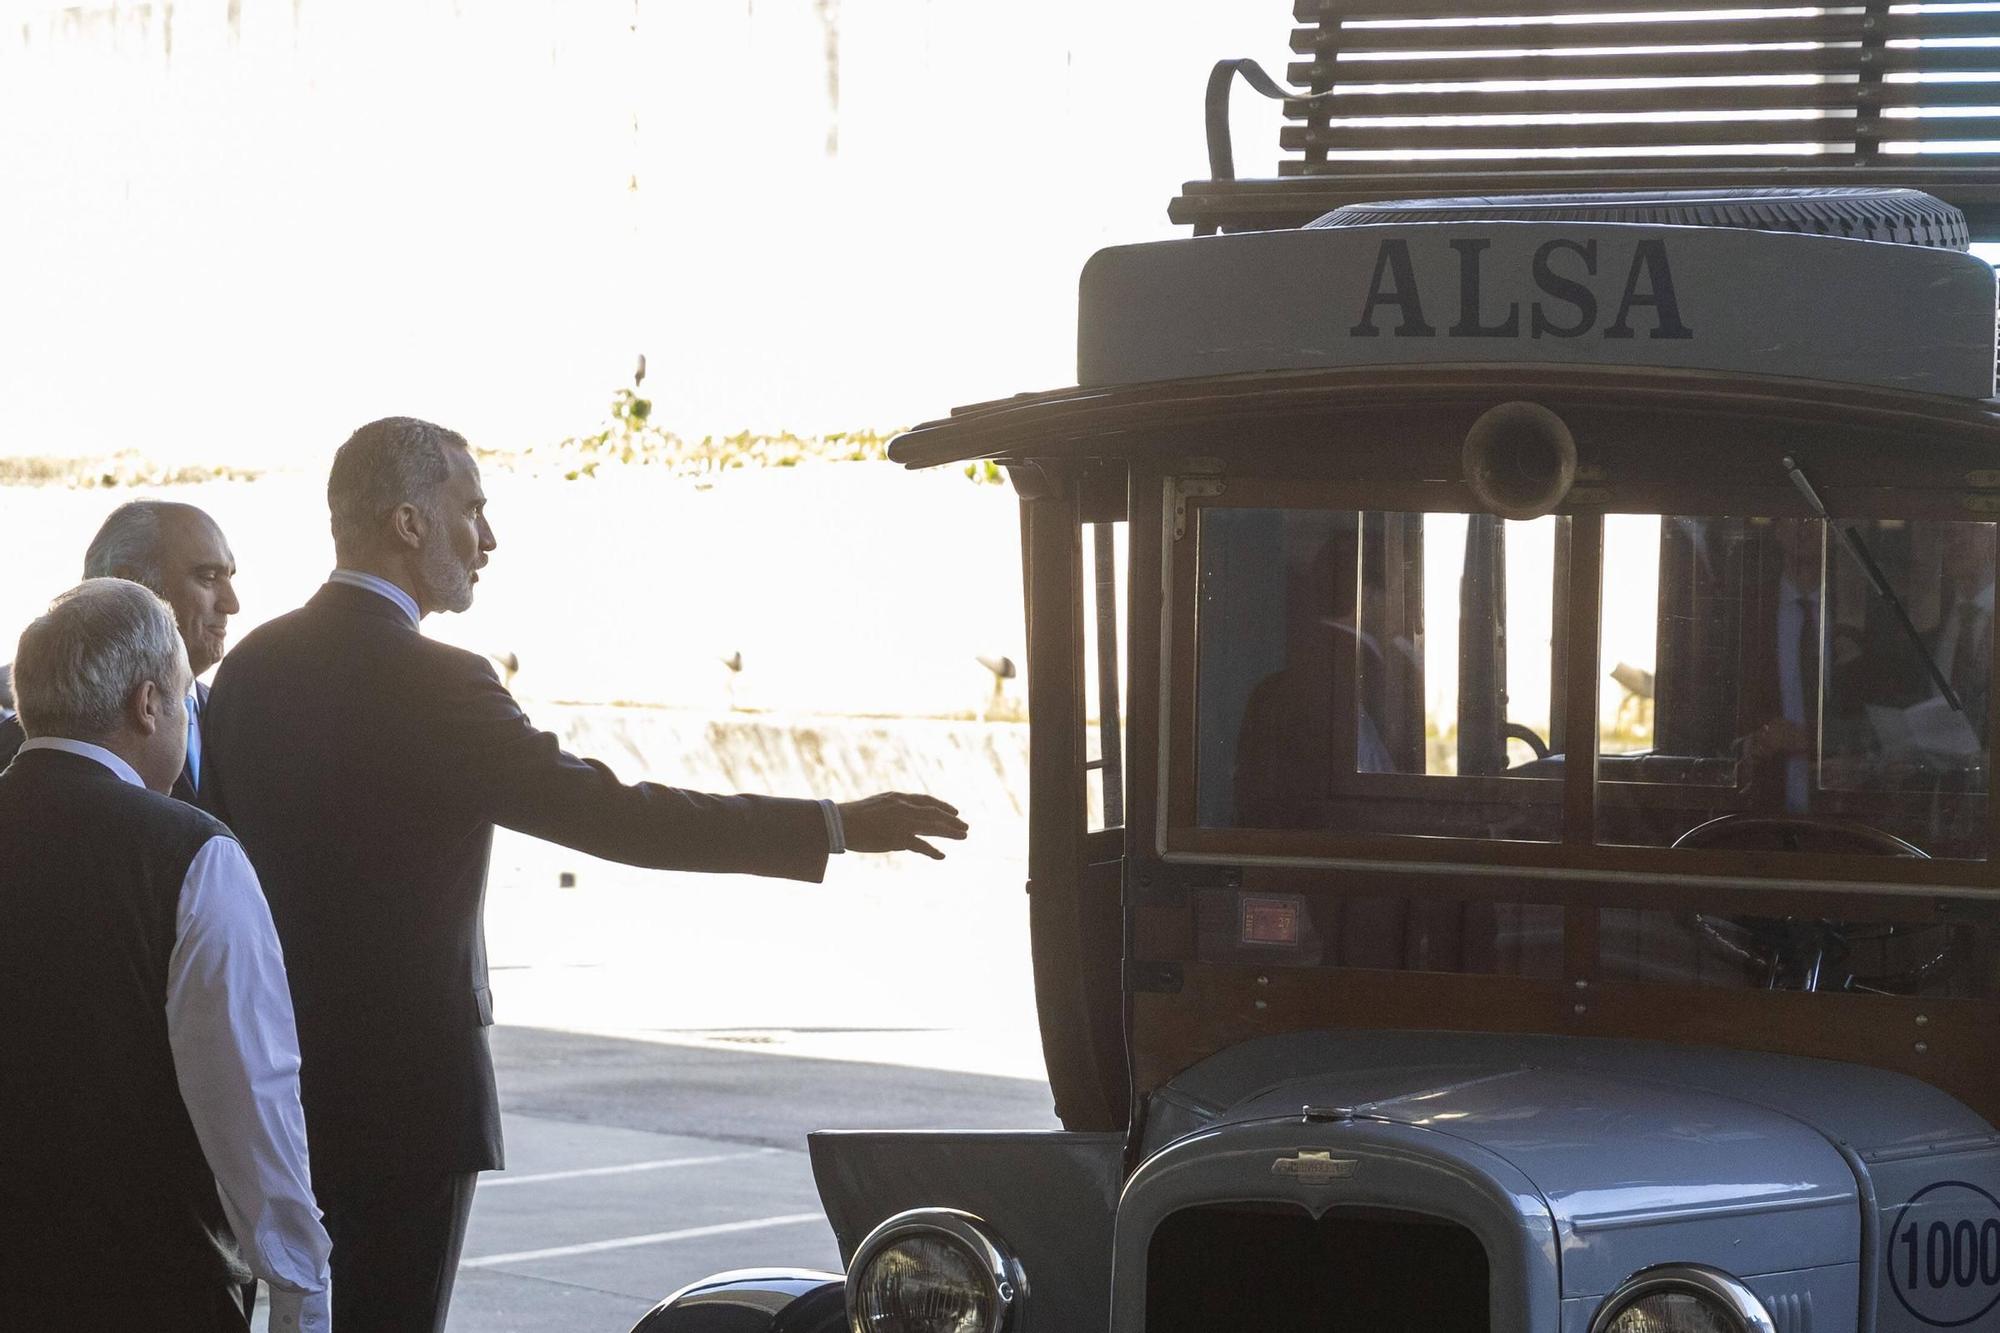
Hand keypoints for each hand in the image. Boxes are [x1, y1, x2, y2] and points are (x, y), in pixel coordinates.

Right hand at [837, 792, 968, 859]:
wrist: (840, 822)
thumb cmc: (852, 817)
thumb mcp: (875, 806)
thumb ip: (890, 810)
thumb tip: (897, 818)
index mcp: (897, 798)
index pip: (926, 801)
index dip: (942, 806)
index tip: (954, 811)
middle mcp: (904, 808)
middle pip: (934, 813)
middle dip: (951, 820)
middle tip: (965, 827)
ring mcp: (902, 822)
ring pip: (933, 826)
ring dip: (950, 832)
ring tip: (964, 836)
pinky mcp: (898, 837)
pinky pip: (921, 845)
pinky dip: (933, 851)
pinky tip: (942, 855)